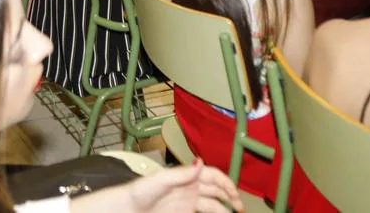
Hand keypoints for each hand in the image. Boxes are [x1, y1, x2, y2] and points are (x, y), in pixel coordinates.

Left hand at [86, 162, 241, 212]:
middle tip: (240, 207)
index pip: (213, 175)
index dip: (226, 183)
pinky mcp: (184, 212)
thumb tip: (200, 162)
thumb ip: (181, 173)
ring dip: (224, 209)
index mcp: (187, 176)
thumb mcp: (161, 180)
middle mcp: (190, 187)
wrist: (128, 208)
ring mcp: (187, 200)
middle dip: (230, 196)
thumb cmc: (139, 190)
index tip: (236, 194)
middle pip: (216, 190)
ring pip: (212, 204)